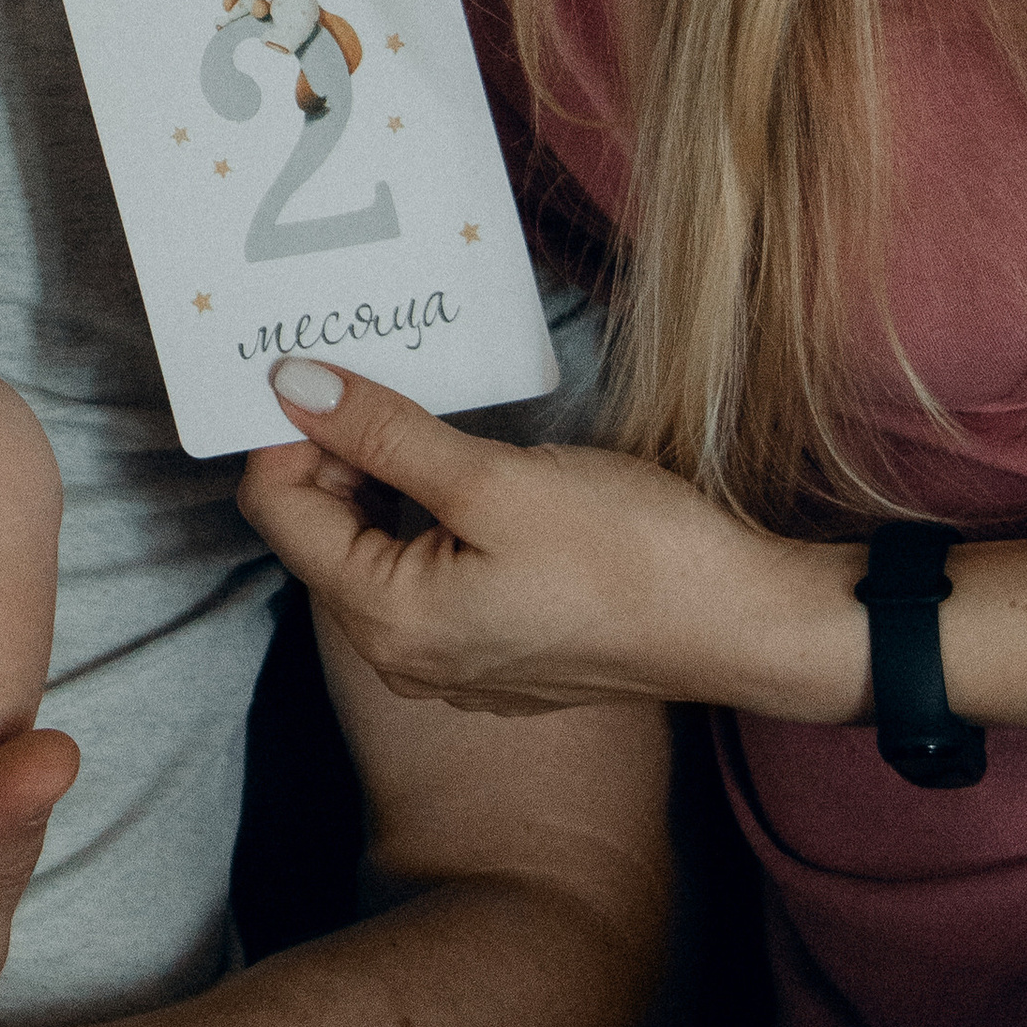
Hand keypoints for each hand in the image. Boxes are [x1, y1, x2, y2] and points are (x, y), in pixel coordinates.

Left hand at [242, 359, 865, 720]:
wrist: (746, 625)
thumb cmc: (629, 554)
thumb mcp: (492, 479)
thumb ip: (383, 433)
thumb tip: (291, 386)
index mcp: (388, 622)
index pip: (281, 513)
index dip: (283, 433)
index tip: (311, 366)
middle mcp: (401, 657)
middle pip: (318, 534)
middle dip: (324, 451)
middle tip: (358, 372)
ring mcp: (447, 661)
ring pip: (367, 550)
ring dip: (370, 476)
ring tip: (400, 406)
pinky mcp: (489, 649)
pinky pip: (417, 572)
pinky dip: (413, 513)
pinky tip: (445, 465)